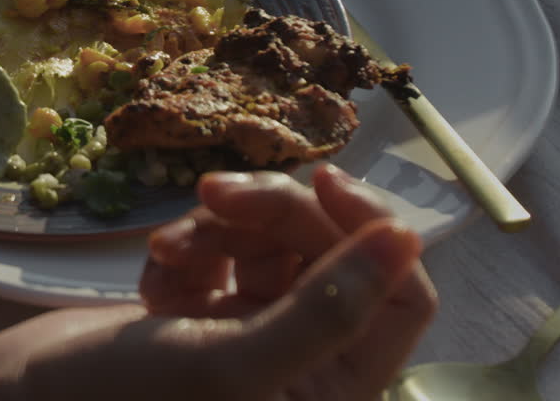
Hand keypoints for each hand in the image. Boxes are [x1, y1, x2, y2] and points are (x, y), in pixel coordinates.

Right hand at [0, 165, 436, 400]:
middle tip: (212, 192)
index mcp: (331, 393)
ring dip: (220, 228)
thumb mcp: (233, 364)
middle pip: (328, 250)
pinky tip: (151, 279)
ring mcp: (253, 335)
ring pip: (272, 241)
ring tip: (168, 251)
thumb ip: (329, 308)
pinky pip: (223, 251)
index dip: (368, 229)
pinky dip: (189, 251)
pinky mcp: (206, 313)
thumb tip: (408, 239)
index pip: (400, 296)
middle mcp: (303, 365)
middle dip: (270, 213)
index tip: (318, 179)